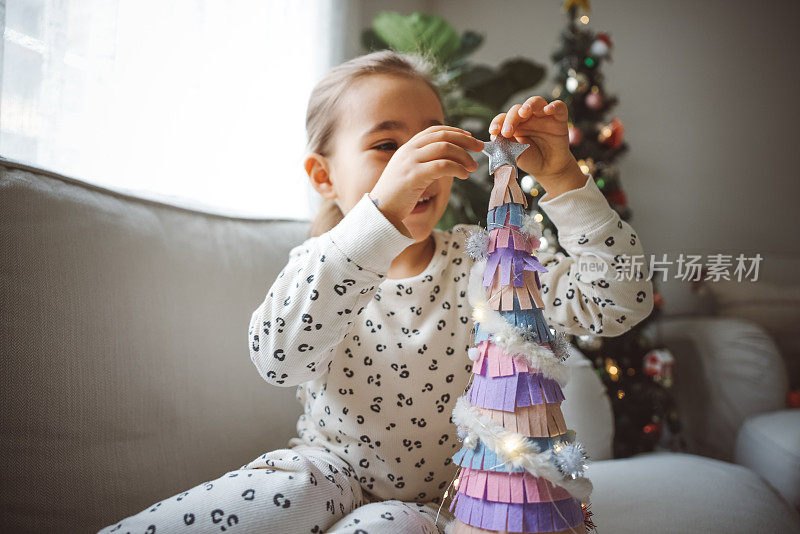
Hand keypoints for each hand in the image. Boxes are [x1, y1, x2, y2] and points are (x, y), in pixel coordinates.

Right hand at [369, 125, 483, 230]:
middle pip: (442, 136)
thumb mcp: (410, 172)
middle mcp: (409, 151)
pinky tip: (464, 175)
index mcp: (408, 148)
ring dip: (463, 156)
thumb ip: (425, 163)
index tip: (470, 138)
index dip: (455, 131)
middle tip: (480, 148)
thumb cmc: (398, 195)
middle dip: (465, 141)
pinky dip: (457, 168)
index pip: (434, 130)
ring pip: (444, 148)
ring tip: (472, 167)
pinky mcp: (414, 175)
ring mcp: (410, 162)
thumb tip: (450, 160)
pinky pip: (442, 166)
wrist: (381, 211)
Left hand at [489, 96, 585, 196]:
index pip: (503, 118)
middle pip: (517, 109)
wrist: (549, 168)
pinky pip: (559, 107)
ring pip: (536, 102)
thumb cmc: (530, 159)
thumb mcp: (515, 155)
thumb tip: (494, 137)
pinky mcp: (559, 118)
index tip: (493, 131)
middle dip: (510, 119)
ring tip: (524, 113)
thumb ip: (506, 146)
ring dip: (529, 105)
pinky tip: (548, 110)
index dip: (497, 122)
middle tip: (507, 132)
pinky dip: (554, 106)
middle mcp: (527, 118)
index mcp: (514, 125)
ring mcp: (543, 116)